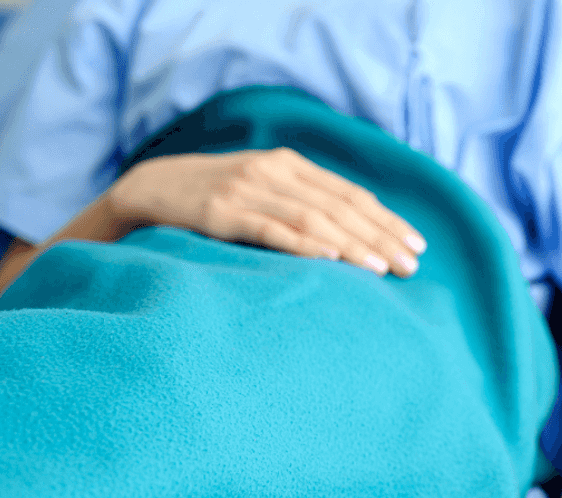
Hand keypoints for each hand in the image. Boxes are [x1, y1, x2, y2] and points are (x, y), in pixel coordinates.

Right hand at [108, 147, 426, 276]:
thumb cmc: (212, 201)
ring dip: (352, 245)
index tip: (416, 246)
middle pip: (340, 207)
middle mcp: (273, 171)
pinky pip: (271, 229)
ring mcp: (247, 189)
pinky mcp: (221, 212)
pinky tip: (331, 259)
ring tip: (381, 269)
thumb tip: (352, 238)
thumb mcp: (260, 191)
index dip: (386, 220)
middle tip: (411, 266)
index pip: (350, 195)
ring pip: (312, 219)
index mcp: (289, 164)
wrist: (145, 192)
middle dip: (380, 237)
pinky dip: (304, 244)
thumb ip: (299, 204)